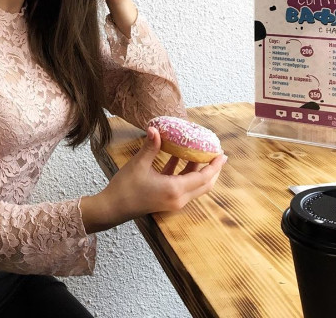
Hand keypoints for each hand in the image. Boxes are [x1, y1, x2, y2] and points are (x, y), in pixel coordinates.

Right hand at [81, 127, 226, 233]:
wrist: (113, 208)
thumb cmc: (126, 187)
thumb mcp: (139, 164)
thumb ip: (151, 147)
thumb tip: (155, 128)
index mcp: (175, 190)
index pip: (203, 177)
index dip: (214, 166)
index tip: (222, 154)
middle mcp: (178, 198)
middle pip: (204, 185)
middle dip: (213, 170)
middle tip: (218, 155)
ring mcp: (173, 201)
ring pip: (195, 186)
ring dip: (200, 171)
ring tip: (202, 155)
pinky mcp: (167, 200)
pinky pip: (183, 186)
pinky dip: (185, 174)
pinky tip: (179, 158)